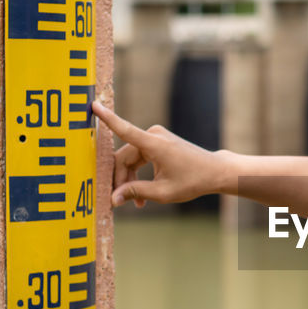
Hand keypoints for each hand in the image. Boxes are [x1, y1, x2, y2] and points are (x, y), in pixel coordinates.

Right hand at [92, 101, 228, 206]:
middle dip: (120, 180)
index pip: (124, 129)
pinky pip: (138, 158)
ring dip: (129, 181)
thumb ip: (136, 193)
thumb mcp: (163, 192)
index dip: (107, 118)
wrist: (214, 171)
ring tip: (136, 203)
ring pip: (129, 160)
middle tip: (120, 202)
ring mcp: (155, 137)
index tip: (93, 105)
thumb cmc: (193, 181)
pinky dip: (137, 175)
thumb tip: (113, 198)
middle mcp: (153, 135)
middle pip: (123, 158)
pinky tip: (141, 196)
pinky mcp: (157, 143)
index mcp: (154, 144)